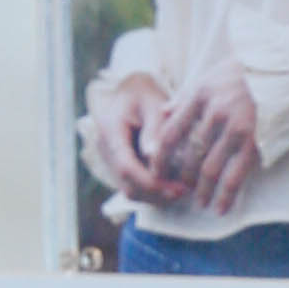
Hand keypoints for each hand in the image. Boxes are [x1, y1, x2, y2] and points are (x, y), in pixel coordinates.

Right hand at [83, 70, 183, 205]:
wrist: (129, 91)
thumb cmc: (144, 95)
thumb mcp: (153, 105)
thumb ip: (154, 129)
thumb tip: (152, 155)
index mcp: (110, 130)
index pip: (126, 167)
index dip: (151, 183)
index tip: (176, 189)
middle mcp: (104, 148)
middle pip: (127, 184)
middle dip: (156, 194)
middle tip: (184, 192)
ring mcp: (108, 159)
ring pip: (129, 190)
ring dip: (155, 196)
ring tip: (181, 191)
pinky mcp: (117, 166)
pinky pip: (132, 185)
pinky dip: (151, 190)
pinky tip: (172, 186)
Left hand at [154, 62, 269, 213]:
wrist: (287, 71)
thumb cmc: (247, 73)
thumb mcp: (212, 76)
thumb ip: (187, 96)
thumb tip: (164, 112)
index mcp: (200, 95)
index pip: (170, 132)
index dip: (160, 157)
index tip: (155, 172)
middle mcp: (215, 112)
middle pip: (188, 154)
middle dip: (180, 177)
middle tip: (177, 189)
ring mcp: (236, 129)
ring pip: (209, 169)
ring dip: (201, 190)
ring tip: (198, 202)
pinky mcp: (256, 143)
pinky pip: (235, 176)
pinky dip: (226, 196)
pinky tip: (220, 208)